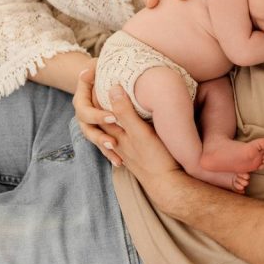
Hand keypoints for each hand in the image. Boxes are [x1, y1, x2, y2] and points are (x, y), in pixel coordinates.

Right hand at [72, 61, 122, 166]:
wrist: (109, 77)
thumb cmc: (105, 69)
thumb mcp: (99, 68)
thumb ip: (93, 70)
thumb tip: (86, 71)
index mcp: (82, 100)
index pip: (84, 109)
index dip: (97, 115)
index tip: (114, 116)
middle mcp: (85, 113)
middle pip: (88, 127)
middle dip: (100, 135)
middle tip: (114, 141)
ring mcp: (92, 123)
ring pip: (95, 138)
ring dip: (103, 147)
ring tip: (116, 155)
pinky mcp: (102, 131)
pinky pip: (103, 146)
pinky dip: (110, 154)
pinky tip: (120, 162)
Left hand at [101, 85, 186, 211]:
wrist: (167, 185)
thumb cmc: (156, 158)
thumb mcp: (140, 131)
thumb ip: (125, 112)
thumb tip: (113, 89)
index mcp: (117, 134)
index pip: (100, 112)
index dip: (97, 95)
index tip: (96, 79)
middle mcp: (118, 143)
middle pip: (103, 123)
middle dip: (99, 107)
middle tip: (99, 89)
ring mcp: (126, 152)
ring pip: (111, 133)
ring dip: (109, 121)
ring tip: (109, 108)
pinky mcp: (136, 158)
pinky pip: (121, 142)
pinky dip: (119, 134)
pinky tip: (122, 135)